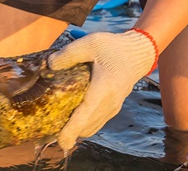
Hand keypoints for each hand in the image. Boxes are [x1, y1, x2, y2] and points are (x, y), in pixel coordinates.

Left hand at [47, 29, 156, 151]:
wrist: (138, 53)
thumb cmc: (114, 47)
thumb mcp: (90, 43)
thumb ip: (69, 54)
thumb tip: (49, 64)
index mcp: (103, 88)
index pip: (85, 115)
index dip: (72, 130)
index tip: (61, 142)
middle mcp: (109, 103)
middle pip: (86, 127)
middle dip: (69, 132)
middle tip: (49, 128)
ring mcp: (113, 108)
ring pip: (91, 127)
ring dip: (76, 130)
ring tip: (57, 123)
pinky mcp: (113, 108)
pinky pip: (96, 123)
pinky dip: (84, 125)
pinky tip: (72, 116)